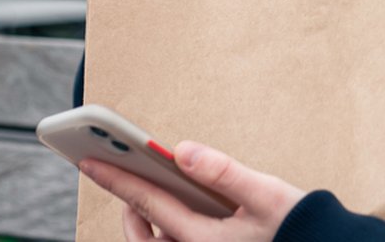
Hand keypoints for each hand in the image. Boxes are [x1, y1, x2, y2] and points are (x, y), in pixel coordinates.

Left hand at [80, 140, 304, 241]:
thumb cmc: (294, 224)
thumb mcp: (264, 193)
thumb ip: (223, 171)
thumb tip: (184, 150)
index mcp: (201, 239)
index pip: (147, 203)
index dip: (116, 178)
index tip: (90, 161)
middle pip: (141, 235)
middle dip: (126, 205)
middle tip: (119, 175)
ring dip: (144, 221)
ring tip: (146, 195)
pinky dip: (165, 230)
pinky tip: (178, 212)